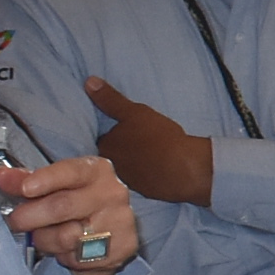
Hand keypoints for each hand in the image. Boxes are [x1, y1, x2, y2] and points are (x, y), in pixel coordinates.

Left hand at [5, 155, 137, 274]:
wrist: (108, 233)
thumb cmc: (74, 203)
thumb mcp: (53, 186)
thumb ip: (25, 180)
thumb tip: (1, 176)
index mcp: (97, 170)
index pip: (70, 171)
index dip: (46, 180)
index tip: (25, 189)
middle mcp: (113, 192)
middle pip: (63, 206)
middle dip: (32, 216)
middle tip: (15, 221)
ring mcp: (121, 221)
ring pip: (68, 237)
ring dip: (45, 240)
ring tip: (42, 237)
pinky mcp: (124, 247)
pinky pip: (80, 257)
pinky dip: (65, 257)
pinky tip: (66, 251)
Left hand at [83, 79, 215, 207]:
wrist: (185, 169)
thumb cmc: (158, 138)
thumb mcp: (134, 112)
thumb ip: (111, 99)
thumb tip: (88, 81)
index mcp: (106, 148)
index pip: (99, 140)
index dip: (108, 134)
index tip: (117, 130)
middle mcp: (111, 169)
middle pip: (109, 157)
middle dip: (116, 151)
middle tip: (131, 141)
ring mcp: (128, 183)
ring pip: (124, 170)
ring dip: (131, 164)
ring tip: (145, 155)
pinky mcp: (146, 193)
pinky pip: (141, 181)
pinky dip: (146, 174)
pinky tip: (156, 168)